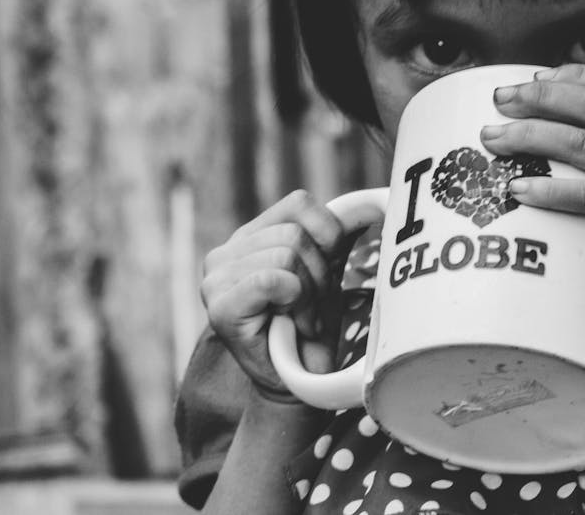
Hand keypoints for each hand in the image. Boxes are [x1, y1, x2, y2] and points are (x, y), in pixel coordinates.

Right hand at [202, 189, 367, 400]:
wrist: (302, 380)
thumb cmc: (312, 326)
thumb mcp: (326, 268)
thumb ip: (334, 234)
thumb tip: (369, 206)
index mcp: (249, 236)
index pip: (298, 203)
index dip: (327, 235)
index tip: (327, 272)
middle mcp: (225, 252)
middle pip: (294, 234)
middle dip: (318, 274)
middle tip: (311, 307)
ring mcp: (215, 279)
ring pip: (286, 255)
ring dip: (308, 294)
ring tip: (300, 318)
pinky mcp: (219, 307)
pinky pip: (269, 280)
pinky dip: (292, 301)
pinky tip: (289, 324)